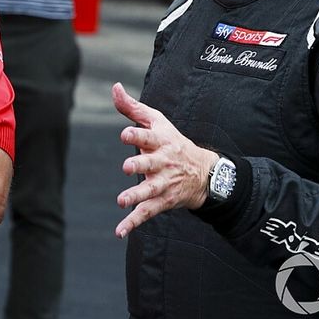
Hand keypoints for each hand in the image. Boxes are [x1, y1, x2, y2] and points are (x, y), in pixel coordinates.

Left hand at [112, 83, 216, 238]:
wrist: (203, 172)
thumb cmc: (172, 141)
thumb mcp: (156, 122)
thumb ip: (132, 107)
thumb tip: (114, 87)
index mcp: (161, 141)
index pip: (148, 137)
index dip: (136, 136)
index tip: (125, 134)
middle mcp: (163, 162)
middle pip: (151, 164)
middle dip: (140, 165)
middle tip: (127, 167)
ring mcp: (164, 183)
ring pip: (150, 190)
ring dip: (136, 195)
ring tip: (122, 200)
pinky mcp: (162, 201)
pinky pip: (147, 212)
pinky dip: (133, 223)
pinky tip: (120, 231)